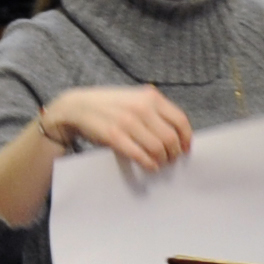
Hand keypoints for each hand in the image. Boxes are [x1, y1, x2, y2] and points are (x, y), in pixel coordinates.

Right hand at [38, 83, 195, 171]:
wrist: (77, 107)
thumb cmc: (111, 106)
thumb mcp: (135, 98)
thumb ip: (155, 110)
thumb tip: (177, 134)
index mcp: (151, 97)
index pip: (180, 120)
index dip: (186, 138)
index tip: (185, 149)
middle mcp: (141, 108)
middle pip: (171, 138)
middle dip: (174, 153)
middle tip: (171, 159)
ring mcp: (128, 122)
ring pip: (158, 148)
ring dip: (163, 160)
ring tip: (160, 163)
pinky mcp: (115, 136)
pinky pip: (140, 155)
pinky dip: (149, 165)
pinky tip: (150, 167)